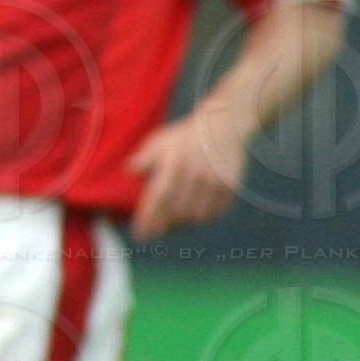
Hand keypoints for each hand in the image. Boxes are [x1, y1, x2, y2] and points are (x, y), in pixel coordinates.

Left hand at [125, 106, 250, 238]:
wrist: (223, 126)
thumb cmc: (185, 136)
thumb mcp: (159, 140)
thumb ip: (144, 157)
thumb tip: (129, 172)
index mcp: (175, 164)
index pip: (158, 198)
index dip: (148, 219)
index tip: (140, 234)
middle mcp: (195, 175)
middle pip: (177, 212)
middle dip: (163, 226)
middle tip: (154, 231)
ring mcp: (215, 183)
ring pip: (196, 216)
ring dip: (182, 224)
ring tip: (172, 224)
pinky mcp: (230, 188)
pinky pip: (215, 213)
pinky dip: (202, 219)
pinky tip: (193, 218)